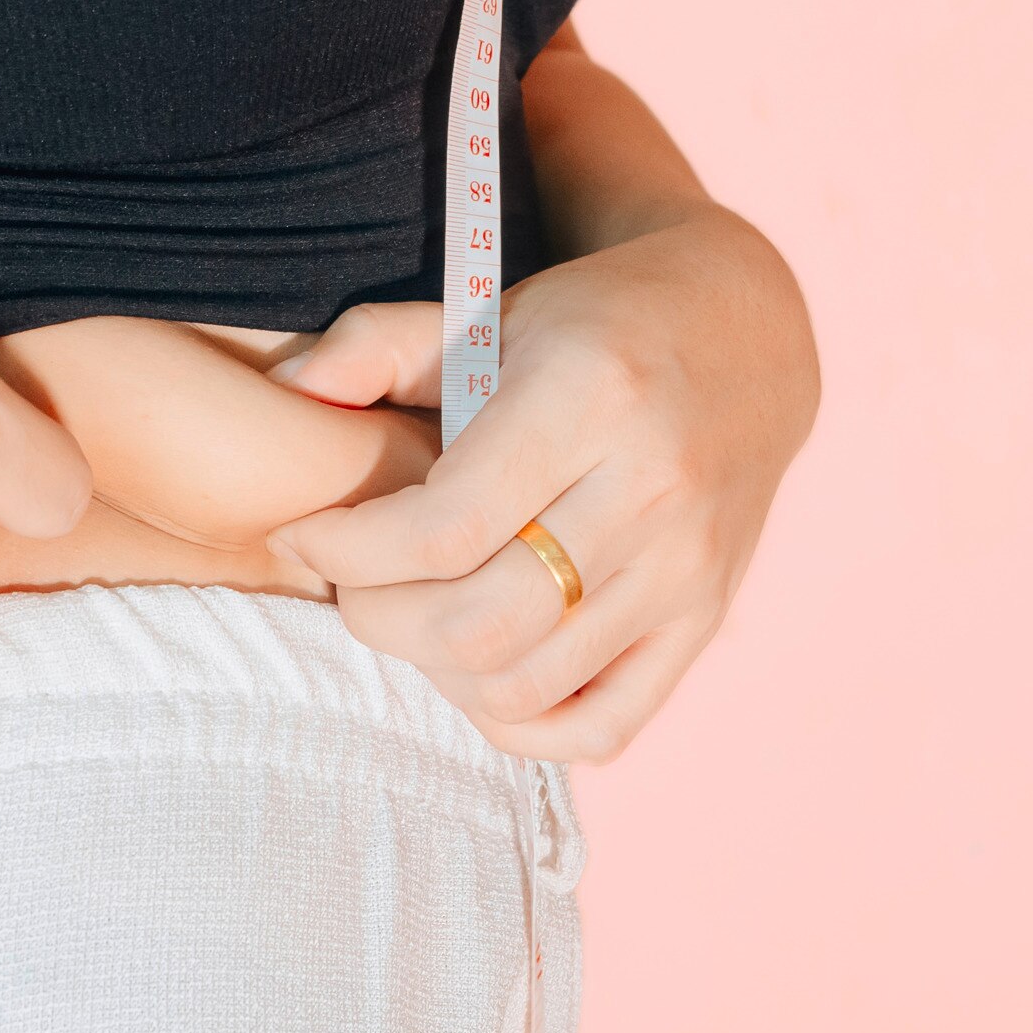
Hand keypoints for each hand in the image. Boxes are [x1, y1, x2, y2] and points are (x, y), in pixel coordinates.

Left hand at [266, 210, 817, 760]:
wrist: (745, 338)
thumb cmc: (592, 326)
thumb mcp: (490, 307)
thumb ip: (377, 344)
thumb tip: (287, 395)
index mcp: (590, 396)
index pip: (444, 529)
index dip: (349, 552)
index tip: (306, 533)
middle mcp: (652, 490)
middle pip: (481, 624)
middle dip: (382, 619)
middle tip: (356, 583)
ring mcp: (687, 567)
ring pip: (527, 684)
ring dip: (438, 669)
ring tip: (414, 612)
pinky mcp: (704, 619)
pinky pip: (601, 725)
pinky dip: (521, 722)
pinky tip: (481, 666)